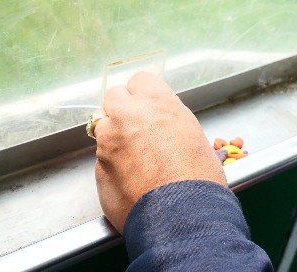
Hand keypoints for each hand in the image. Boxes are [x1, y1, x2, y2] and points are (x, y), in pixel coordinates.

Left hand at [92, 71, 226, 232]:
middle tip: (137, 129)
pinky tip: (129, 178)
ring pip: (103, 124)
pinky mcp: (98, 165)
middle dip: (123, 109)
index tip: (148, 107)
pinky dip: (111, 162)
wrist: (184, 216)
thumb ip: (167, 120)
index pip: (139, 80)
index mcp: (156, 102)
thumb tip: (157, 123)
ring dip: (113, 135)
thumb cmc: (198, 180)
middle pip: (114, 96)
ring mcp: (109, 139)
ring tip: (134, 158)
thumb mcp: (193, 135)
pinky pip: (101, 155)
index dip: (143, 95)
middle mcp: (128, 114)